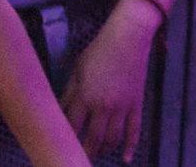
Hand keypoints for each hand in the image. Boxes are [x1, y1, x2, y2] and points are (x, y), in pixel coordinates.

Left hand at [62, 7, 152, 160]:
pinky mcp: (136, 105)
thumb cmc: (98, 51)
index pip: (73, 126)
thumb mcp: (78, 69)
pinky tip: (125, 159)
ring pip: (113, 139)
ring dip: (105, 150)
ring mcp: (122, 107)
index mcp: (85, 96)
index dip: (67, 137)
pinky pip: (134, 131)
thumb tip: (59, 109)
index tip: (62, 144)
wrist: (128, 40)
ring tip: (98, 154)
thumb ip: (69, 92)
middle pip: (93, 138)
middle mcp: (103, 105)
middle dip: (86, 151)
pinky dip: (130, 147)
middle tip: (79, 157)